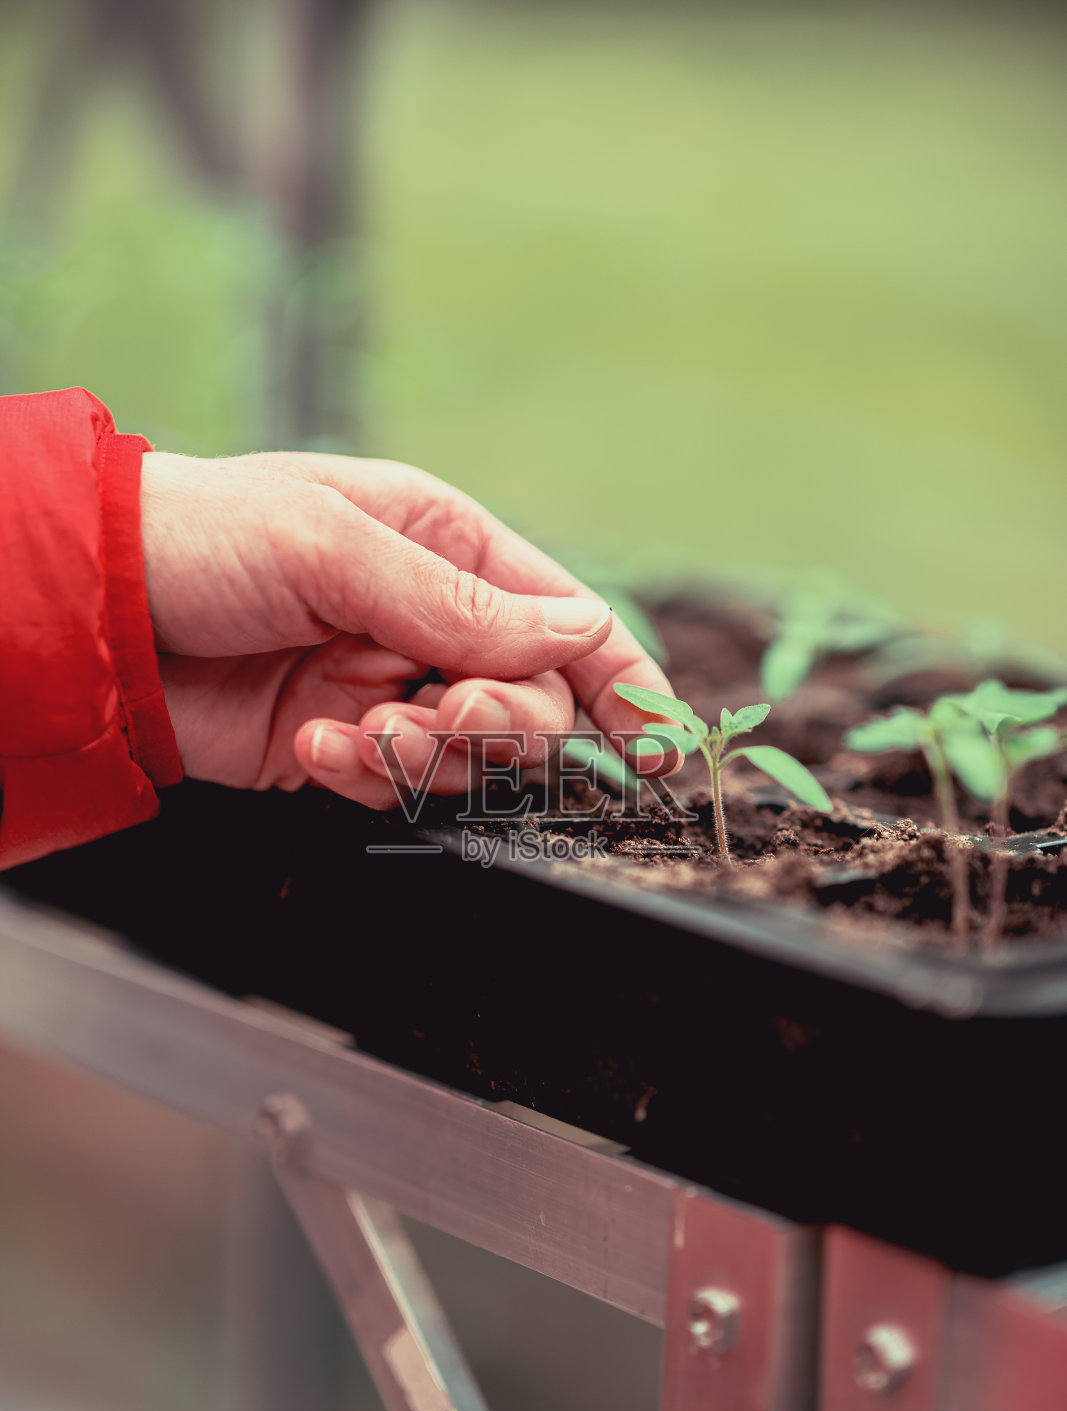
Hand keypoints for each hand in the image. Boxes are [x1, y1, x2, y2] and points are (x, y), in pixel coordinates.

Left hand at [140, 450, 678, 808]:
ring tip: (351, 732)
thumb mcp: (334, 546)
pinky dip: (361, 777)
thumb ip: (457, 604)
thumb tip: (579, 635)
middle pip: (531, 701)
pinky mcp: (338, 744)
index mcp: (446, 547)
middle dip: (494, 722)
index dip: (625, 682)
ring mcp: (384, 686)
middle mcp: (428, 620)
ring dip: (421, 756)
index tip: (659, 744)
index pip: (568, 620)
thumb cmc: (203, 535)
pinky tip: (308, 747)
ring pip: (467, 755)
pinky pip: (392, 784)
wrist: (91, 609)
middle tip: (433, 715)